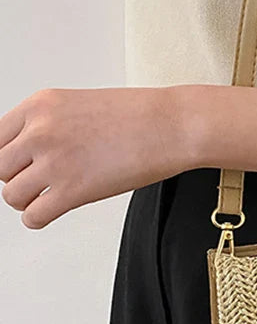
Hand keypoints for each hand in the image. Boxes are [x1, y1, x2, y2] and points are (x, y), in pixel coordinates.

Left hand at [0, 87, 192, 228]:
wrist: (173, 125)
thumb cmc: (141, 115)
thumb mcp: (81, 104)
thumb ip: (50, 124)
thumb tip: (33, 150)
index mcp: (40, 105)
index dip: (8, 156)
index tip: (18, 165)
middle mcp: (40, 131)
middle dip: (18, 177)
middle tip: (38, 180)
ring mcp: (55, 162)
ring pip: (12, 195)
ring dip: (28, 200)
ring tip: (49, 196)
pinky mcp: (73, 190)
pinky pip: (33, 217)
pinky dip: (38, 219)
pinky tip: (53, 211)